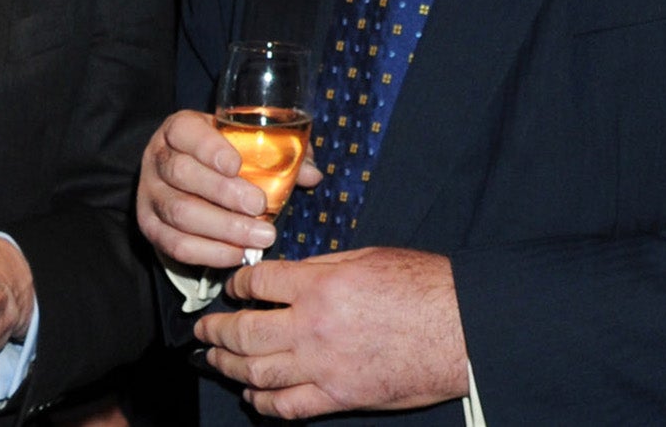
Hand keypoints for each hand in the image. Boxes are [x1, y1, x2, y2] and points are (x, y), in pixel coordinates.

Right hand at [137, 109, 320, 267]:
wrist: (191, 181)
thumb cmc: (226, 158)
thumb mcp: (247, 143)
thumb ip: (280, 152)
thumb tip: (310, 174)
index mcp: (180, 130)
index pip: (185, 131)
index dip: (209, 148)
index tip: (237, 164)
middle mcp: (158, 158)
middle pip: (182, 174)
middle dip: (224, 193)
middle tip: (260, 208)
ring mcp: (149, 194)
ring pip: (179, 212)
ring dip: (223, 228)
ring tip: (260, 237)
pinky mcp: (150, 226)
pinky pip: (175, 245)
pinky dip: (209, 253)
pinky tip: (237, 253)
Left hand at [195, 247, 468, 417]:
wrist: (463, 329)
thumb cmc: (423, 287)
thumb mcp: (365, 258)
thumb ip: (320, 266)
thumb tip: (287, 274)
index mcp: (318, 285)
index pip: (255, 284)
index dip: (235, 285)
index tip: (230, 288)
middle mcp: (312, 327)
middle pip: (244, 332)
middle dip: (215, 331)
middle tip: (202, 331)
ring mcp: (324, 366)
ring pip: (257, 372)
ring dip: (228, 367)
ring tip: (214, 361)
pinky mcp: (341, 396)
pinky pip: (289, 407)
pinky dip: (264, 403)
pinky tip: (252, 396)